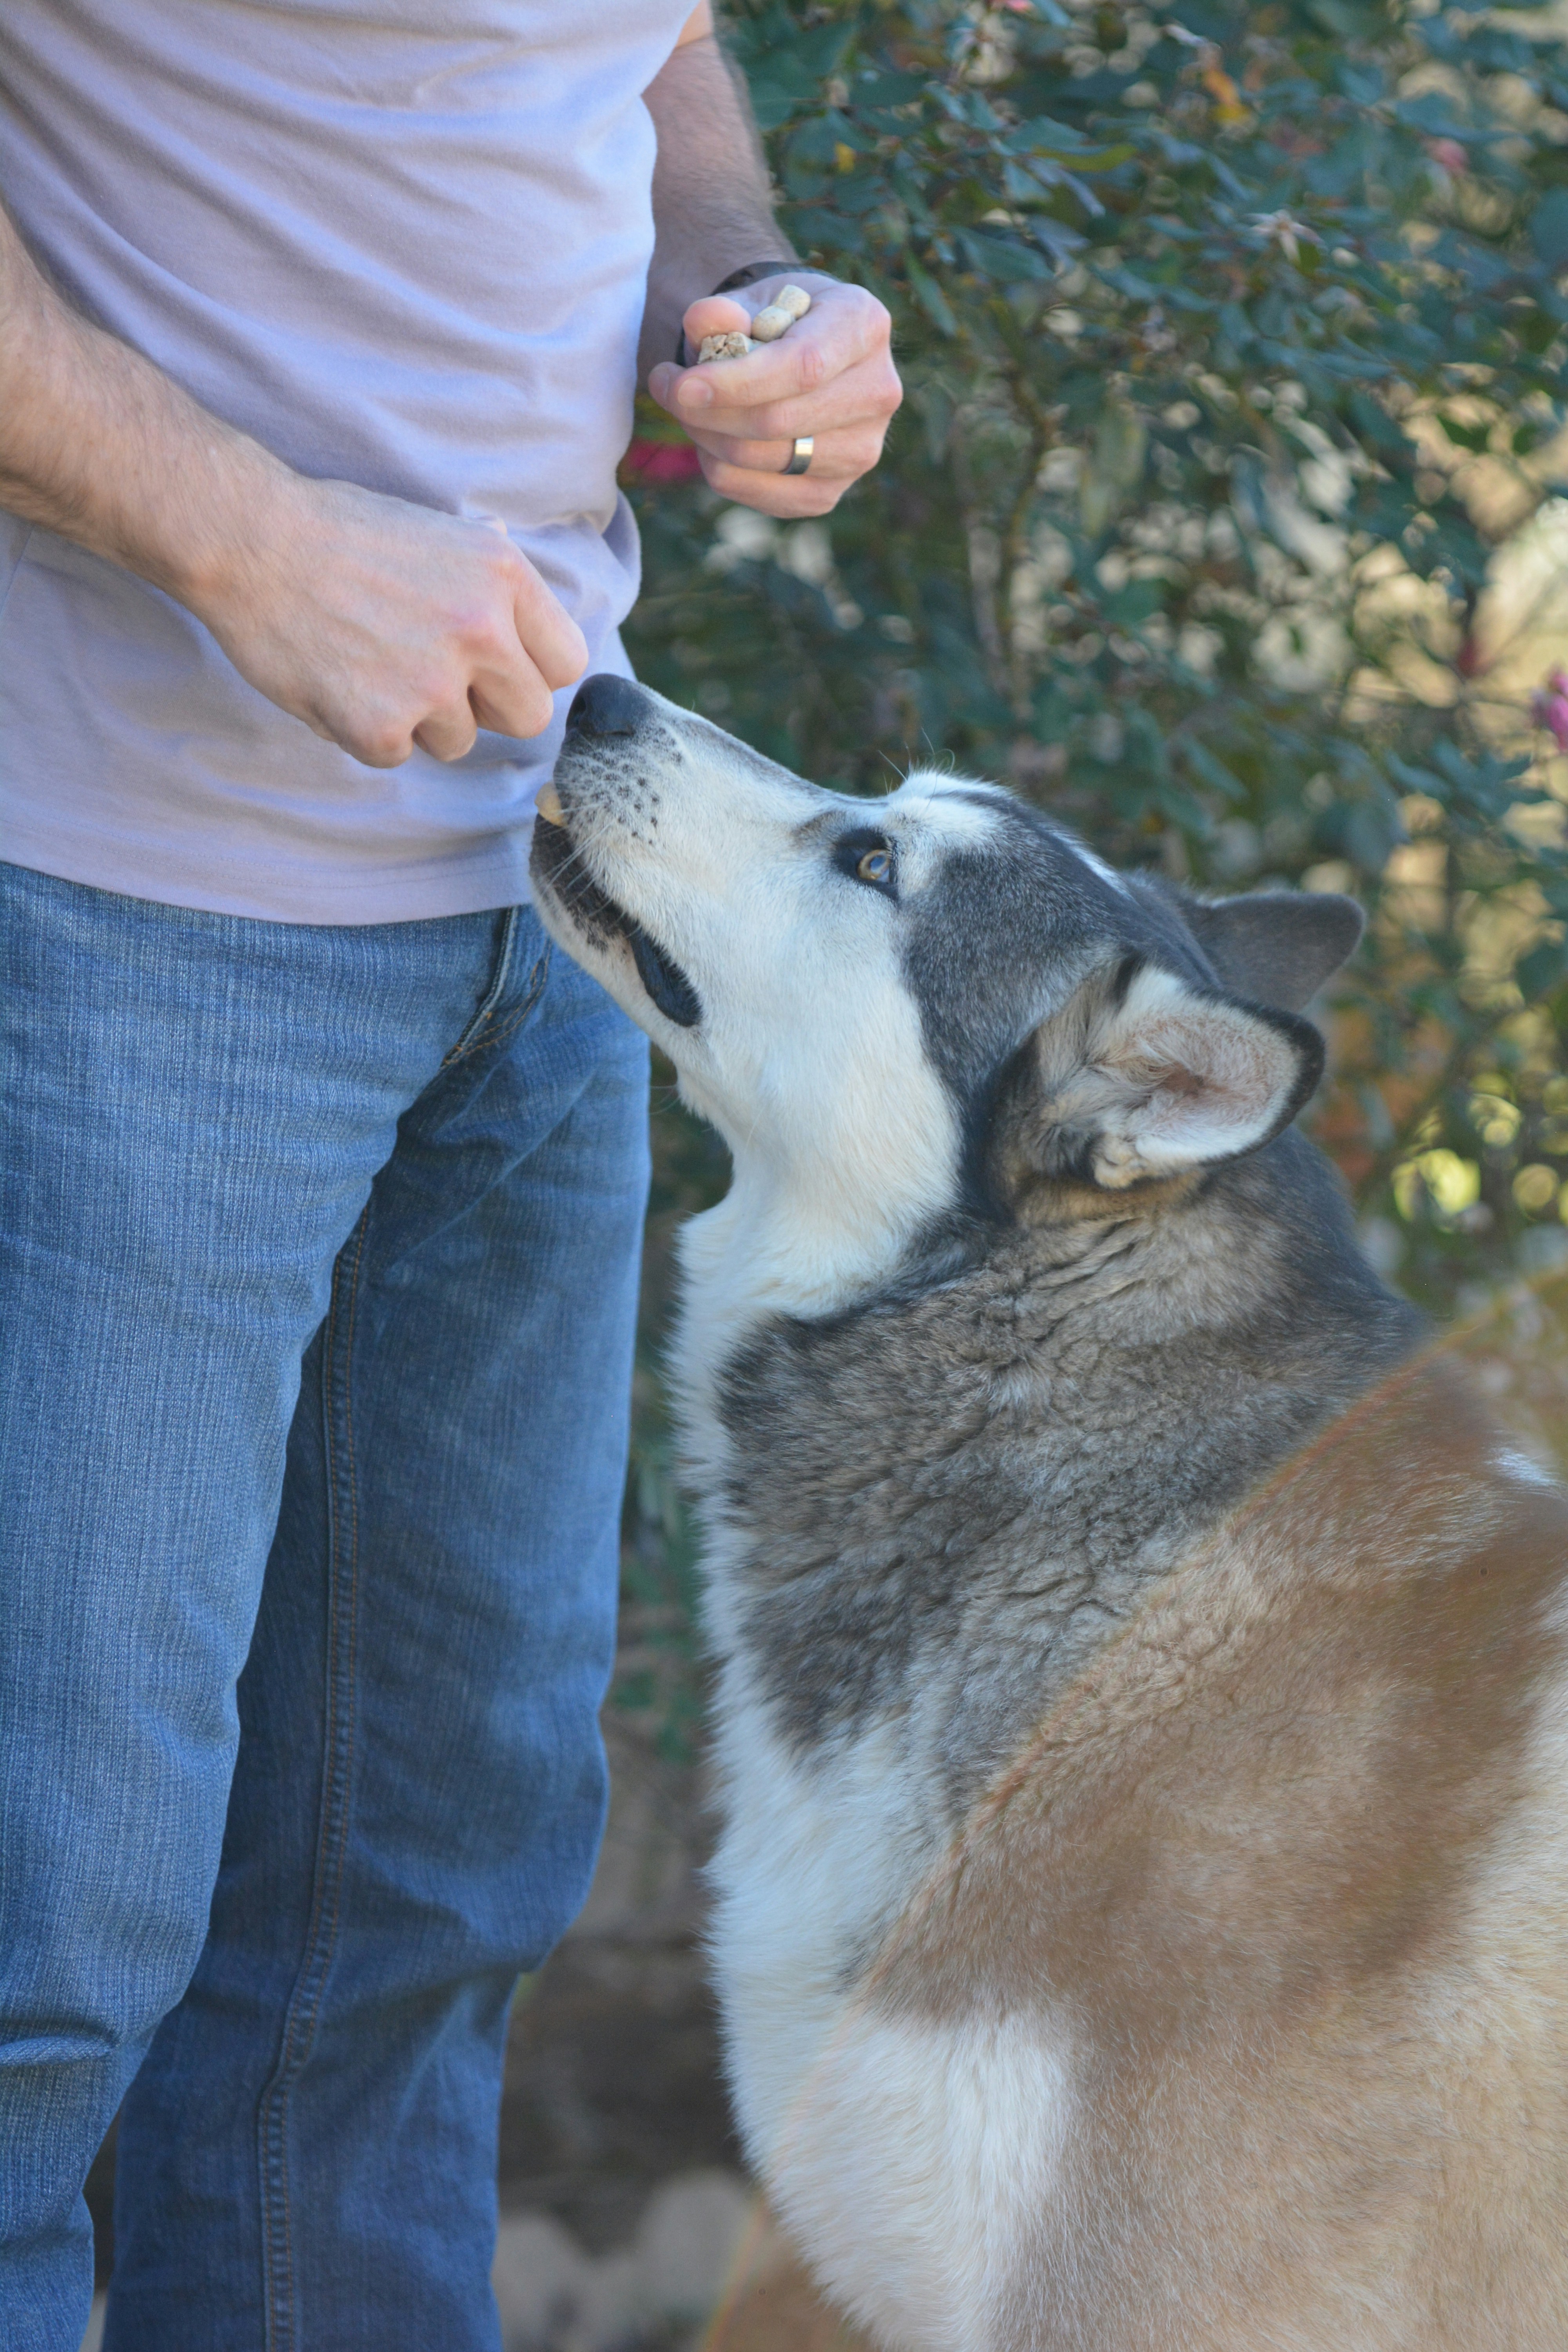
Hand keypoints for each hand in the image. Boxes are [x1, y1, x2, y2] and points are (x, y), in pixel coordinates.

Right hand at [189, 473, 588, 767]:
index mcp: (503, 577)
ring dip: (421, 720)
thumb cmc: (342, 533)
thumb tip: (529, 611)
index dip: (532, 671)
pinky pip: (397, 755)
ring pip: (459, 742)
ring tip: (373, 666)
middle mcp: (480, 631)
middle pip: (527, 715)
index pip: (567, 662)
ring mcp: (431, 683)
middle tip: (437, 679)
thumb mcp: (438, 531)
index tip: (499, 668)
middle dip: (487, 707)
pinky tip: (339, 682)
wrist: (250, 540)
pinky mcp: (379, 725)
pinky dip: (367, 731)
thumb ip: (490, 578)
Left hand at [645, 274, 900, 517]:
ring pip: (765, 459)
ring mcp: (862, 450)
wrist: (804, 355)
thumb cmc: (776, 320)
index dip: (736, 382)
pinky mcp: (833, 492)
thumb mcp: (751, 299)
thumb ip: (724, 309)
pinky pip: (761, 494)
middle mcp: (878, 391)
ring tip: (687, 407)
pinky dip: (721, 469)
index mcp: (864, 324)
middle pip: (779, 420)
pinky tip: (712, 438)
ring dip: (707, 438)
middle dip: (708, 411)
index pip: (802, 367)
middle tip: (667, 388)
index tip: (680, 385)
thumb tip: (703, 321)